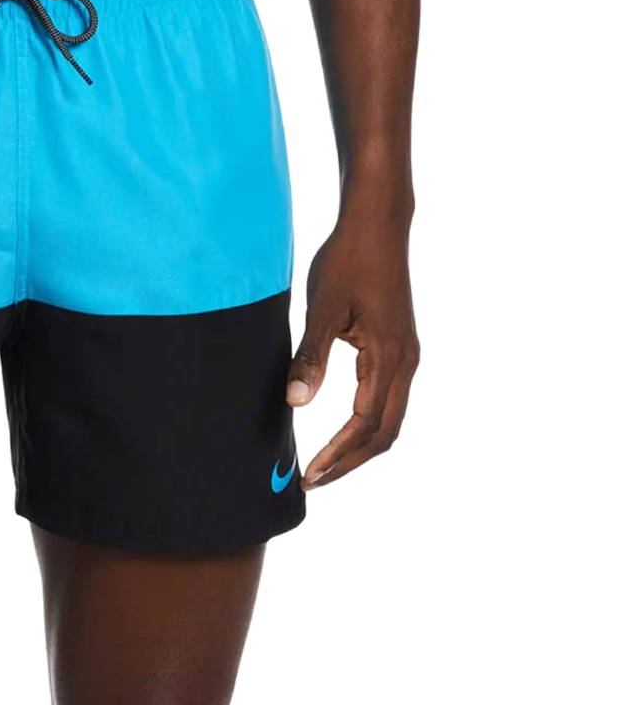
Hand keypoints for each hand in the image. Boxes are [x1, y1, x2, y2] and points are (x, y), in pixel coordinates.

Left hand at [287, 216, 418, 489]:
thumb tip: (296, 404)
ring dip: (361, 445)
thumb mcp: (323, 309)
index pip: (364, 424)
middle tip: (315, 479)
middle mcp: (406, 363)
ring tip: (328, 462)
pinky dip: (369, 423)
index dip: (338, 454)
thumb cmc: (347, 261)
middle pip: (385, 433)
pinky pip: (389, 399)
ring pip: (391, 418)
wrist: (377, 225)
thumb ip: (311, 358)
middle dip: (351, 461)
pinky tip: (344, 428)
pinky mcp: (400, 347)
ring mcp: (407, 355)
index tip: (311, 473)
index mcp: (389, 358)